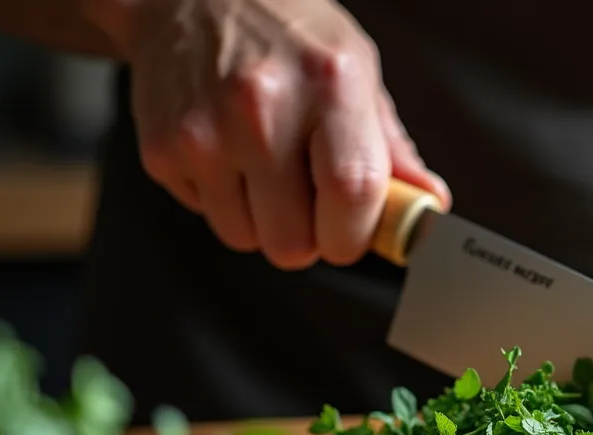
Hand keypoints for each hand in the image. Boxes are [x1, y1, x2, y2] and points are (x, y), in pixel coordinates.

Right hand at [112, 0, 448, 268]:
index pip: (352, 193)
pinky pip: (206, 216)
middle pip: (292, 240)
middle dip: (308, 237)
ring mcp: (205, 131)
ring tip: (265, 168)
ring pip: (246, 238)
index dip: (356, 233)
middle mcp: (262, 107)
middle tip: (309, 202)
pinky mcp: (162, 149)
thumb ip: (392, 148)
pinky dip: (222, 200)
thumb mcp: (357, 72)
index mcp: (329, 84)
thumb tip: (430, 205)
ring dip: (262, 222)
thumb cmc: (289, 36)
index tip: (354, 232)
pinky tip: (228, 153)